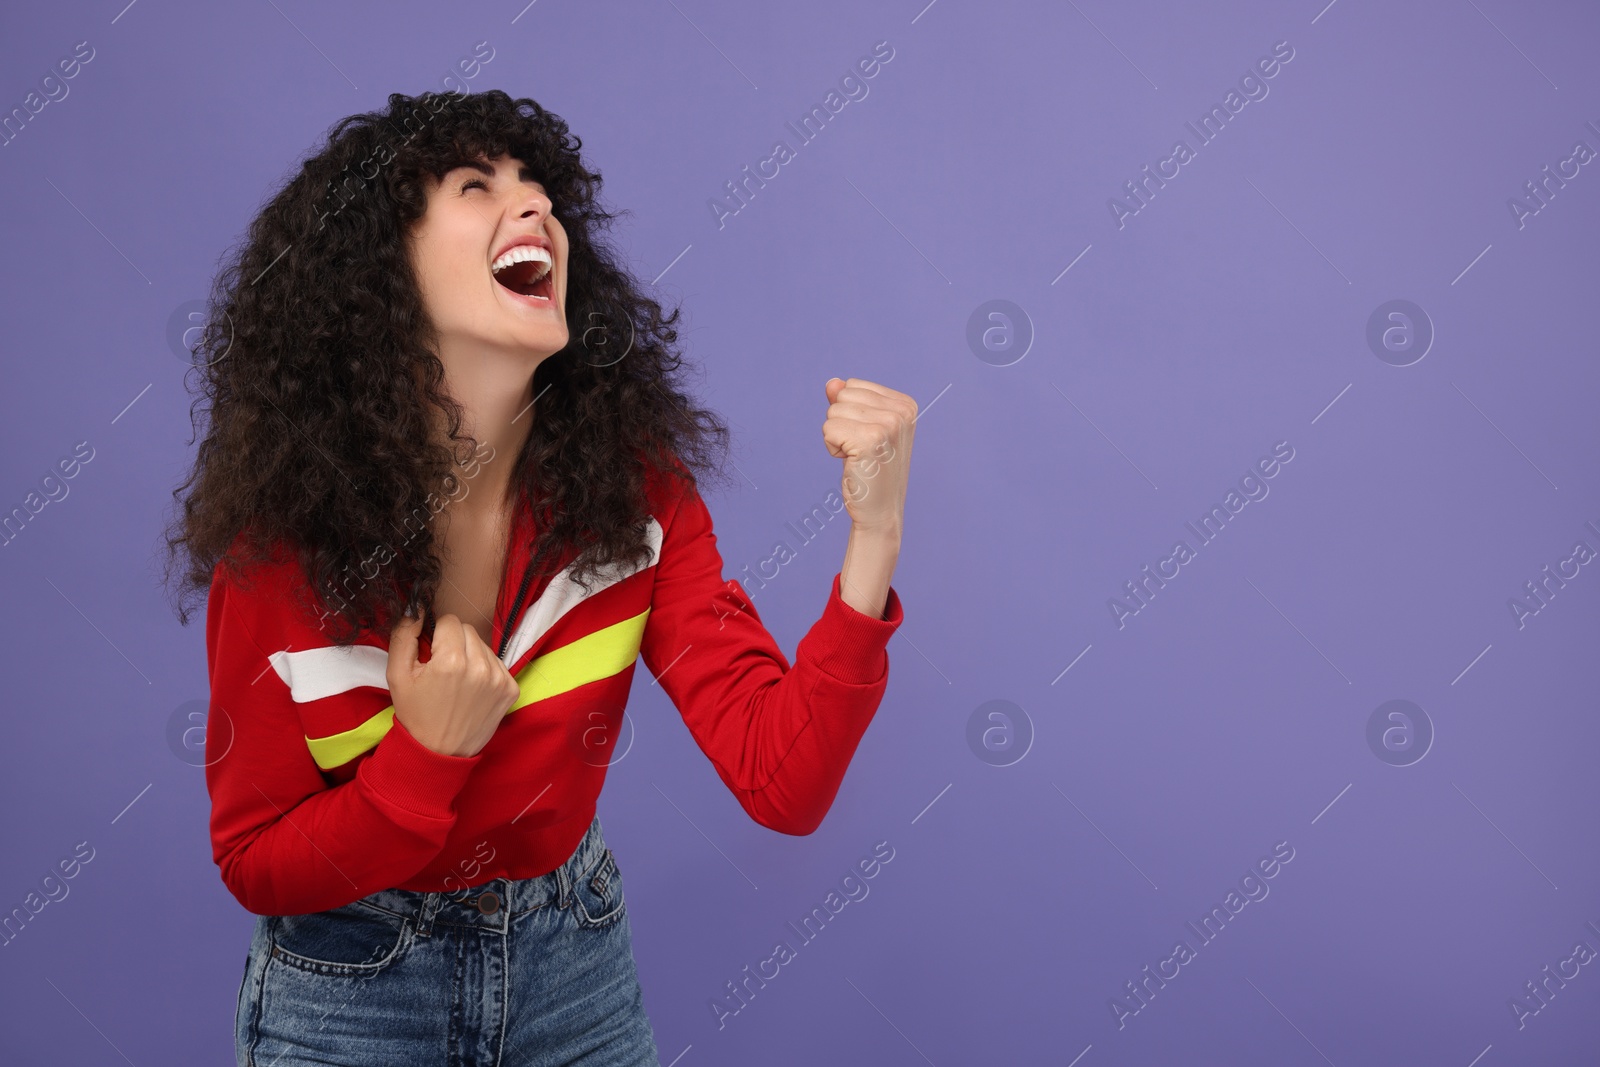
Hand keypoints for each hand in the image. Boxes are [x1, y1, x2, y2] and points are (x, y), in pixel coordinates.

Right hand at [386, 610, 521, 757]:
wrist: (439, 752)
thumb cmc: (415, 713)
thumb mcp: (397, 675)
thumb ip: (404, 634)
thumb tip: (416, 607)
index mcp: (451, 662)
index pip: (450, 620)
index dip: (437, 634)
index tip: (431, 652)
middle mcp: (480, 667)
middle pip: (469, 630)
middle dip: (454, 641)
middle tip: (442, 667)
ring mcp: (499, 679)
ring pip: (484, 645)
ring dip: (470, 654)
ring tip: (457, 679)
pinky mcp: (511, 689)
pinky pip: (497, 662)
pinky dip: (484, 669)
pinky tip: (472, 688)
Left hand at [822, 377, 914, 534]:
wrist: (879, 511)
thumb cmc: (870, 471)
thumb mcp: (863, 429)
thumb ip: (848, 403)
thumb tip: (832, 383)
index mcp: (905, 405)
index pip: (853, 386)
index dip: (850, 414)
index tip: (868, 439)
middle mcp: (901, 412)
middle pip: (843, 396)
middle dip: (841, 423)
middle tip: (861, 450)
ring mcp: (889, 425)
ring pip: (833, 412)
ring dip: (837, 437)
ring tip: (858, 457)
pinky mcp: (871, 440)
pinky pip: (829, 429)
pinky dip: (832, 448)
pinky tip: (851, 463)